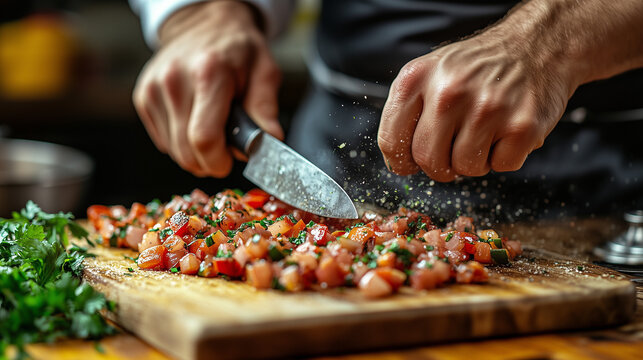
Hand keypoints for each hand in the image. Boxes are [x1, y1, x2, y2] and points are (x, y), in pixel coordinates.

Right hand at [133, 1, 282, 176]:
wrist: (206, 25)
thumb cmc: (238, 50)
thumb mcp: (264, 72)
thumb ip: (266, 108)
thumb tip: (272, 139)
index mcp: (209, 73)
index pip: (204, 138)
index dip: (219, 161)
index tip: (230, 161)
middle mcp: (175, 80)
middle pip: (187, 151)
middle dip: (210, 161)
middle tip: (226, 146)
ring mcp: (154, 88)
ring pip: (174, 151)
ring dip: (196, 152)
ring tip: (213, 127)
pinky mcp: (143, 97)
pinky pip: (163, 141)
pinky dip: (180, 141)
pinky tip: (195, 120)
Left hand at [378, 11, 576, 181]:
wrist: (536, 45)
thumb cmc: (477, 67)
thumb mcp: (430, 73)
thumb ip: (408, 112)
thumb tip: (400, 161)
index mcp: (417, 78)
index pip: (391, 140)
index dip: (400, 162)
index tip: (410, 164)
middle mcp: (449, 91)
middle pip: (427, 160)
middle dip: (440, 165)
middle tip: (453, 150)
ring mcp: (487, 108)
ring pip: (465, 168)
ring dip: (474, 160)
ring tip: (484, 132)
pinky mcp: (522, 126)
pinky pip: (501, 167)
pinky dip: (504, 157)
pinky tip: (506, 130)